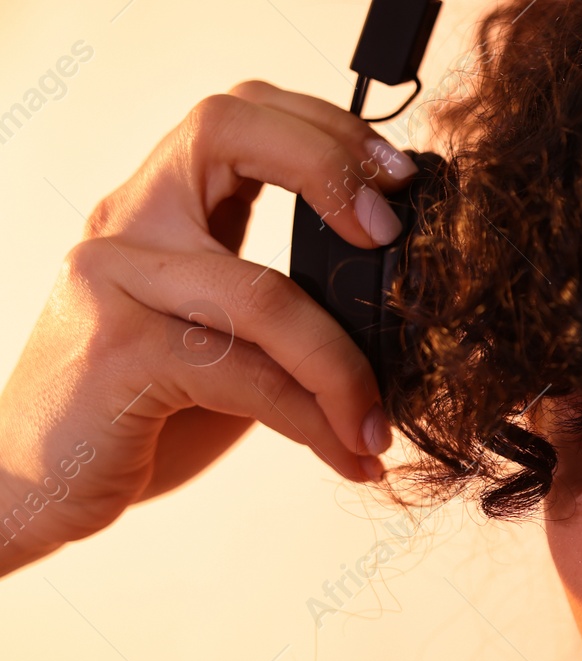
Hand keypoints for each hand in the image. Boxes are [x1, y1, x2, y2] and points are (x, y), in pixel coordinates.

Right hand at [0, 80, 417, 576]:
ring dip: (345, 368)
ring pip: (266, 294)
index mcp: (158, 207)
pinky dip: (315, 420)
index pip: (237, 113)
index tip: (396, 177)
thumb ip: (282, 307)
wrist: (33, 483)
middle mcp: (128, 225)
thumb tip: (401, 315)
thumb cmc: (142, 412)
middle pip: (226, 133)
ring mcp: (114, 282)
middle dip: (327, 166)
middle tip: (391, 234)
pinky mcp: (117, 354)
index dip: (322, 128)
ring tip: (379, 424)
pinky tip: (350, 456)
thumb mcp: (218, 340)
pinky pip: (249, 376)